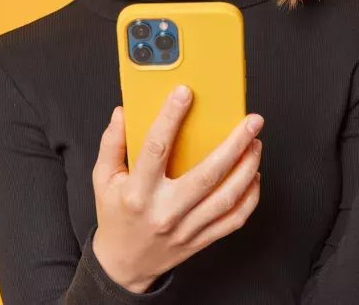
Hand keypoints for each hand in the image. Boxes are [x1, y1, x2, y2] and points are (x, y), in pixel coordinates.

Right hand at [91, 85, 262, 292]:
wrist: (124, 264)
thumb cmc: (116, 216)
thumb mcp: (103, 179)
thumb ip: (112, 144)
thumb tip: (122, 112)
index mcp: (138, 192)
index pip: (155, 148)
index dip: (170, 118)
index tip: (184, 94)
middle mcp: (165, 211)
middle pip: (206, 174)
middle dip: (234, 144)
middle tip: (251, 122)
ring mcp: (186, 228)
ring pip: (226, 197)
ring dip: (247, 167)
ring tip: (255, 144)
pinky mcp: (201, 239)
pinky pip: (234, 219)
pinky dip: (250, 197)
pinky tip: (253, 176)